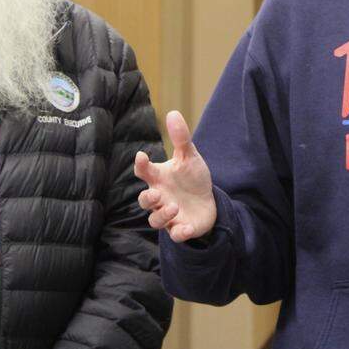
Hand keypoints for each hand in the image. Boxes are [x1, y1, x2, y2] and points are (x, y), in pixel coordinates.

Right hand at [135, 110, 216, 241]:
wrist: (207, 201)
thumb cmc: (192, 178)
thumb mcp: (190, 156)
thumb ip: (181, 138)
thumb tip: (172, 112)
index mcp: (160, 178)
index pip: (145, 171)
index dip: (141, 165)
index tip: (142, 156)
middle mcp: (160, 197)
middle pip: (144, 201)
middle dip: (147, 198)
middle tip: (156, 194)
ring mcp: (169, 215)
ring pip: (155, 221)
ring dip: (162, 215)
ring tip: (174, 206)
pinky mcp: (180, 229)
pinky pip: (175, 235)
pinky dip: (179, 233)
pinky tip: (185, 228)